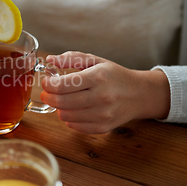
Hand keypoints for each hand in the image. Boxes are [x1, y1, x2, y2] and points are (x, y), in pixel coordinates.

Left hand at [41, 51, 169, 133]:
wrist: (139, 94)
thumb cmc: (114, 75)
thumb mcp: (95, 60)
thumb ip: (71, 58)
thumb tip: (50, 59)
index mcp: (98, 77)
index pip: (63, 85)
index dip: (48, 84)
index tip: (47, 82)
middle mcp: (101, 97)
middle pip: (61, 102)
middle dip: (48, 97)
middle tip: (48, 93)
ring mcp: (103, 114)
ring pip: (66, 116)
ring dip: (59, 108)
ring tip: (63, 99)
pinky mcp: (103, 127)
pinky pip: (74, 126)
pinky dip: (69, 118)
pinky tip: (74, 109)